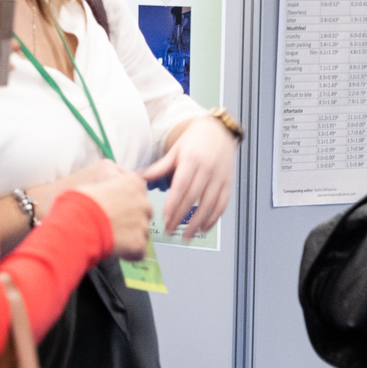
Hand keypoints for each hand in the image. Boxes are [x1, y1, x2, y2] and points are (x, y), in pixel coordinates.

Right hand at [66, 166, 152, 260]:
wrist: (74, 226)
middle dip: (131, 219)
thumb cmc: (77, 206)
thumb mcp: (91, 186)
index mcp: (132, 184)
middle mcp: (142, 202)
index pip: (138, 190)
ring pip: (142, 232)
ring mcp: (142, 224)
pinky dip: (129, 254)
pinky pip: (139, 251)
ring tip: (110, 238)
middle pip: (143, 212)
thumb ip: (107, 188)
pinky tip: (114, 250)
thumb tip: (104, 191)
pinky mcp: (138, 244)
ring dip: (130, 236)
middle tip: (111, 223)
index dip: (125, 200)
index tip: (116, 206)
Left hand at [140, 115, 238, 241]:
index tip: (165, 217)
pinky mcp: (228, 183)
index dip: (174, 203)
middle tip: (169, 231)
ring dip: (198, 223)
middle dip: (181, 217)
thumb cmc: (194, 140)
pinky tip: (203, 228)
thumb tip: (137, 178)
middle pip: (194, 198)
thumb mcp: (175, 151)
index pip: (182, 186)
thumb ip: (159, 167)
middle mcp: (208, 169)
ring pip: (210, 204)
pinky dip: (214, 218)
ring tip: (186, 236)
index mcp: (192, 160)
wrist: (219, 130)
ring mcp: (220, 177)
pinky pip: (222, 204)